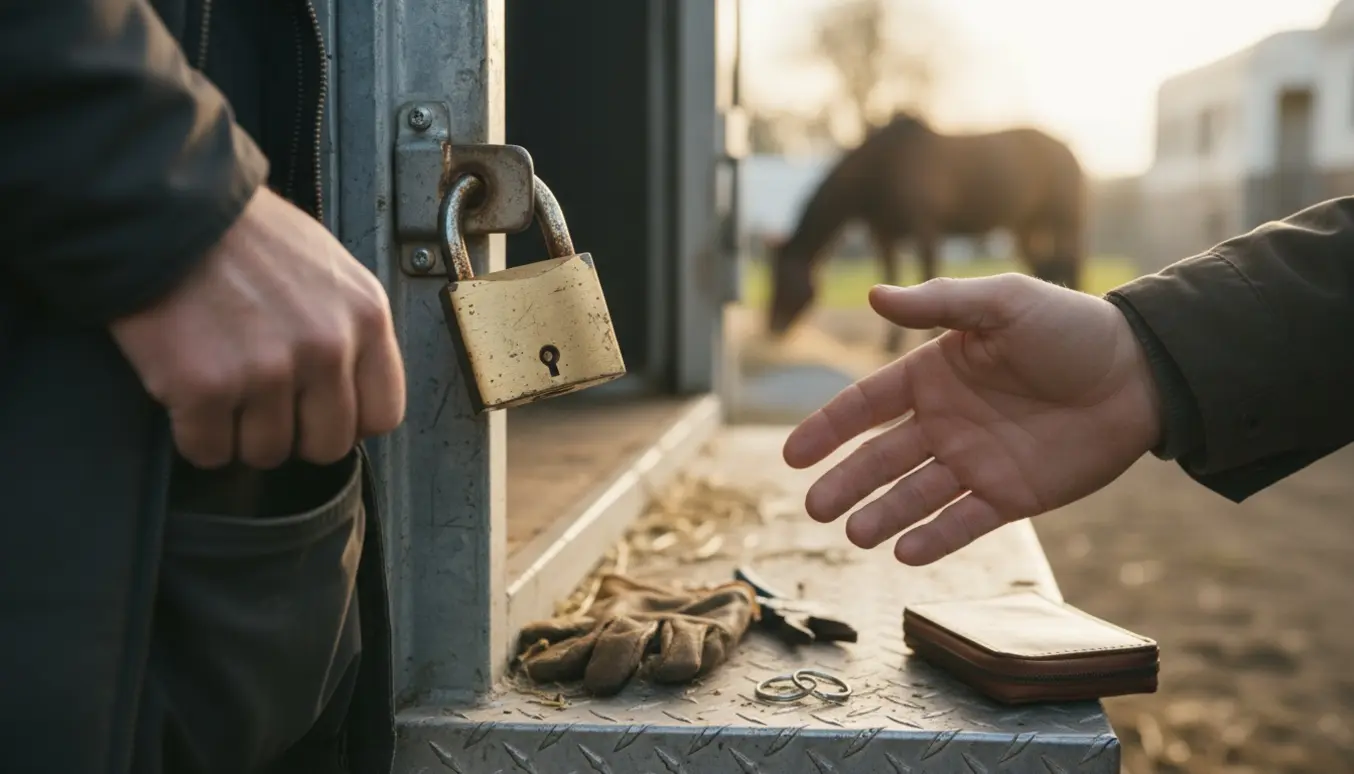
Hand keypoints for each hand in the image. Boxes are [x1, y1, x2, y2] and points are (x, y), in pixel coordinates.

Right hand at [110, 187, 405, 468]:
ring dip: (240, 433)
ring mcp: (268, 371)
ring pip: (267, 453)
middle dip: (293, 434)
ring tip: (223, 390)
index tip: (319, 411)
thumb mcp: (330, 268)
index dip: (347, 421)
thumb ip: (350, 327)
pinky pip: (210, 451)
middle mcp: (327, 349)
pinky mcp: (206, 388)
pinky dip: (195, 435)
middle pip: (327, 445)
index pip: (382, 415)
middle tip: (263, 405)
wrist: (168, 210)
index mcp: (365, 318)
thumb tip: (352, 386)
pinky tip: (189, 397)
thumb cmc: (245, 235)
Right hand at [782, 274, 1161, 565]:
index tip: (792, 455)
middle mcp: (945, 422)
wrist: (1141, 374)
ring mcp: (975, 462)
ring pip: (915, 495)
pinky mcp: (1010, 496)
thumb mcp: (1003, 303)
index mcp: (933, 375)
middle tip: (814, 508)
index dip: (826, 429)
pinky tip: (904, 552)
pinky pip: (963, 521)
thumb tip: (876, 295)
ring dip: (882, 515)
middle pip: (880, 458)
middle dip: (845, 483)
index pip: (865, 406)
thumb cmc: (1071, 329)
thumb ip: (939, 304)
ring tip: (855, 535)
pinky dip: (934, 538)